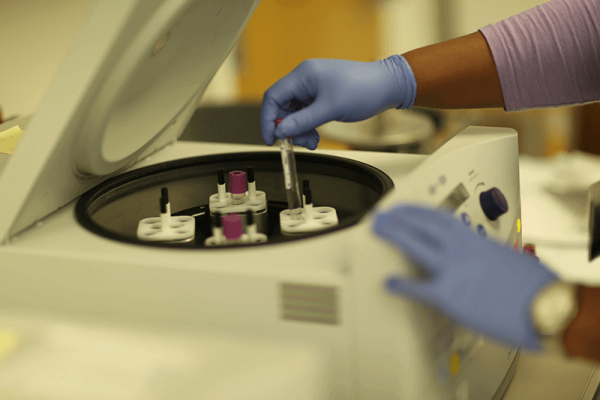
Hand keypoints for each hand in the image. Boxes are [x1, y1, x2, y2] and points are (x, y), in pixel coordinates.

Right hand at [260, 55, 416, 149]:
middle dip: (287, 127)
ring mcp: (313, 87)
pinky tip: (316, 136)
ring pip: (294, 113)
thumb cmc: (363, 89)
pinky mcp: (321, 95)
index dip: (268, 119)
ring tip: (312, 142)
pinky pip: (306, 113)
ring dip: (299, 130)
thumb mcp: (329, 109)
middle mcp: (305, 79)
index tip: (271, 139)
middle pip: (282, 106)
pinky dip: (308, 126)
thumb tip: (280, 131)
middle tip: (296, 143)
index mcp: (303, 75)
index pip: (273, 96)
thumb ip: (302, 121)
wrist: (388, 86)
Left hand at [372, 205, 557, 349]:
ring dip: (394, 234)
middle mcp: (463, 251)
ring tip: (378, 229)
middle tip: (382, 214)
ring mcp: (455, 271)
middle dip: (399, 217)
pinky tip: (390, 283)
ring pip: (416, 245)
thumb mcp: (510, 259)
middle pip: (423, 226)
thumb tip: (484, 258)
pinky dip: (402, 285)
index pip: (441, 219)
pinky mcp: (451, 296)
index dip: (419, 211)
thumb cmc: (535, 287)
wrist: (546, 307)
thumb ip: (490, 256)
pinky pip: (420, 288)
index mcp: (476, 241)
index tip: (406, 208)